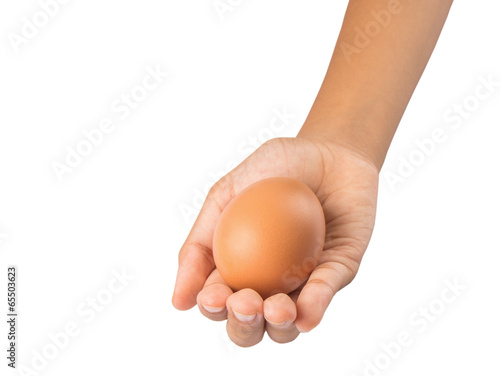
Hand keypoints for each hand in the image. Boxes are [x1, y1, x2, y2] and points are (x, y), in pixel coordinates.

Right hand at [172, 135, 378, 345]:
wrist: (326, 148)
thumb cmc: (274, 168)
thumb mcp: (225, 194)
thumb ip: (199, 244)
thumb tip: (179, 302)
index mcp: (237, 268)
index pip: (219, 301)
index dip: (213, 308)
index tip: (213, 295)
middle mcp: (269, 282)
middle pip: (251, 325)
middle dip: (244, 326)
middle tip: (245, 303)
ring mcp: (304, 280)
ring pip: (287, 325)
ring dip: (278, 326)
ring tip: (275, 307)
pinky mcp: (339, 270)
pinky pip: (326, 292)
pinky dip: (316, 306)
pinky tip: (305, 314)